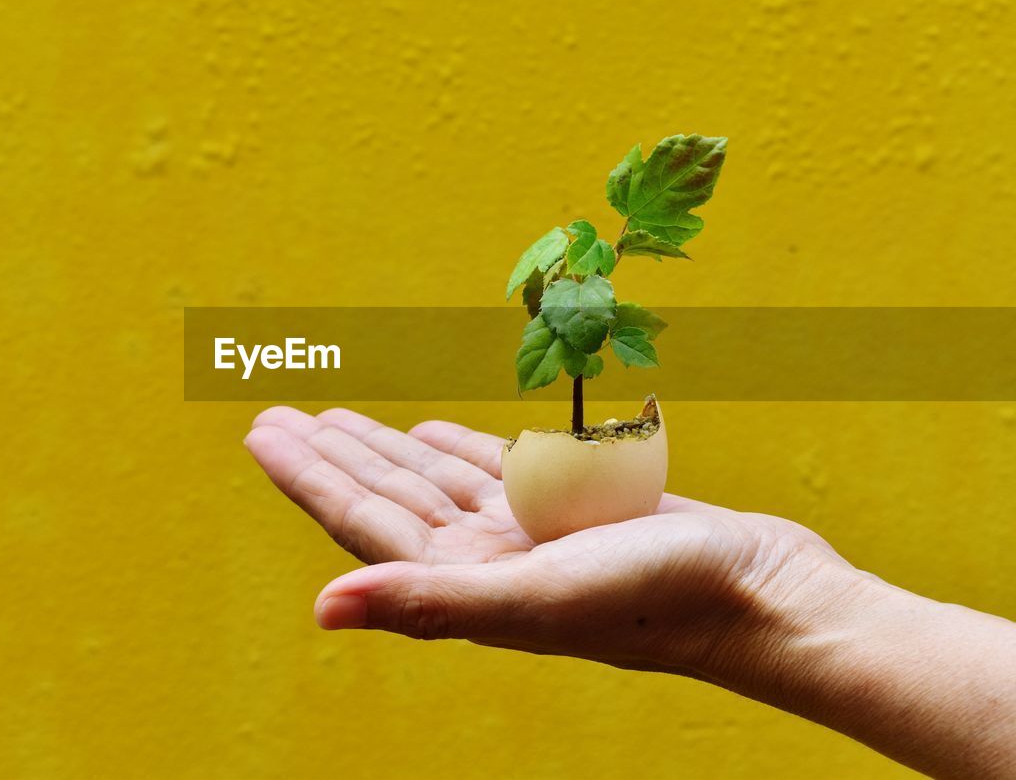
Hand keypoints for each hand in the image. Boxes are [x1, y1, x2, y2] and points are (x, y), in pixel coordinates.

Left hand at [243, 406, 859, 675]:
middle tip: (277, 416)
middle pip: (388, 499)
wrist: (764, 593)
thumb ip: (428, 602)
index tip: (264, 431)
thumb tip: (323, 611)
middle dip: (331, 456)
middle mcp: (487, 562)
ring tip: (336, 419)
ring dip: (384, 451)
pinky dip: (455, 453)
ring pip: (433, 485)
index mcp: (466, 583)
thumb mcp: (536, 595)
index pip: (364, 523)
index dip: (309, 478)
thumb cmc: (659, 598)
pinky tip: (427, 436)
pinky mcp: (570, 515)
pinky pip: (493, 474)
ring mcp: (528, 539)